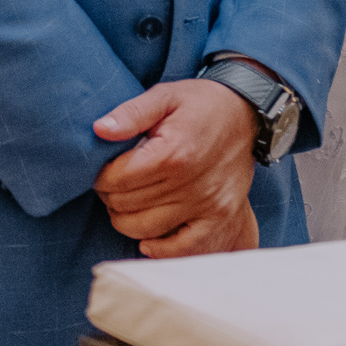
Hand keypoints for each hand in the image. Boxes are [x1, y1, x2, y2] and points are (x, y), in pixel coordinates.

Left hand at [93, 80, 258, 256]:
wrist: (246, 112)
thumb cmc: (200, 103)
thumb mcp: (164, 96)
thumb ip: (131, 113)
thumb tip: (99, 130)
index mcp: (172, 153)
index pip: (117, 180)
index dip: (101, 177)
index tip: (103, 170)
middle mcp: (189, 183)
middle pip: (127, 206)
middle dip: (111, 196)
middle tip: (114, 184)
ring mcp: (206, 204)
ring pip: (146, 229)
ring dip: (127, 219)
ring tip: (128, 202)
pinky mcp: (219, 216)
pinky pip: (183, 247)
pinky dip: (160, 248)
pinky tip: (148, 238)